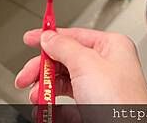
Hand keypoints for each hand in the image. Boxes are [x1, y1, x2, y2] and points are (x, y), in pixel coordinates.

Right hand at [15, 27, 146, 104]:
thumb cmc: (120, 102)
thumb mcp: (86, 64)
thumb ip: (64, 47)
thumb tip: (49, 37)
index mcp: (112, 47)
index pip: (75, 35)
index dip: (50, 36)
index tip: (30, 38)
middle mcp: (107, 66)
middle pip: (66, 60)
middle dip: (43, 68)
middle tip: (25, 77)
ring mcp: (100, 89)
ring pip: (65, 83)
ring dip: (46, 89)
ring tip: (36, 97)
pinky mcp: (95, 110)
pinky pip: (68, 105)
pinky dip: (54, 107)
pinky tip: (46, 111)